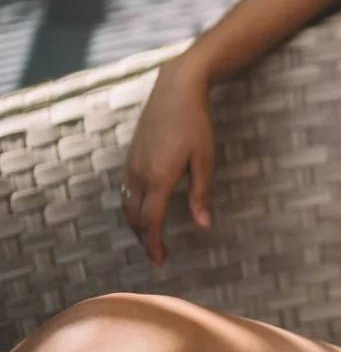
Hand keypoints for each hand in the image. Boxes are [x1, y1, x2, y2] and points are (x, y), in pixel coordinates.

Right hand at [122, 56, 215, 265]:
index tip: (159, 261)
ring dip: (137, 225)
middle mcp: (138, 174)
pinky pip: (125, 190)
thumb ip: (201, 193)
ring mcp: (130, 164)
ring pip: (127, 205)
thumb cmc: (195, 123)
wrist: (175, 89)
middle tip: (157, 255)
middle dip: (144, 239)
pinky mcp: (129, 155)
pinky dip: (132, 207)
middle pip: (135, 218)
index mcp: (158, 178)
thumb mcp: (205, 159)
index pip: (151, 222)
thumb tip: (203, 225)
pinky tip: (145, 210)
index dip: (153, 244)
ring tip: (151, 237)